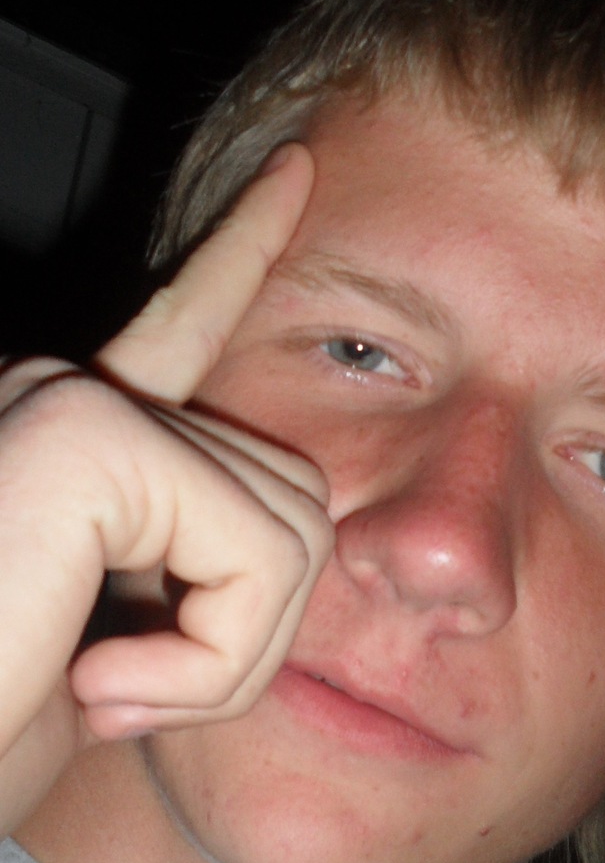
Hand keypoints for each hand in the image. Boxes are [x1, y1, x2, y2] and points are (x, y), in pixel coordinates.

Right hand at [0, 145, 333, 833]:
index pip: (177, 325)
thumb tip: (279, 550)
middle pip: (286, 483)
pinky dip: (214, 661)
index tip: (296, 170)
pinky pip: (262, 553)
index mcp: (58, 433)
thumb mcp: (103, 660)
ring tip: (101, 690)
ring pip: (293, 525)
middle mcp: (50, 393)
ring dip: (226, 659)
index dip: (241, 252)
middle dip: (248, 629)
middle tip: (122, 692)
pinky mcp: (86, 435)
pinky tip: (99, 688)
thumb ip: (172, 580)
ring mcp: (58, 399)